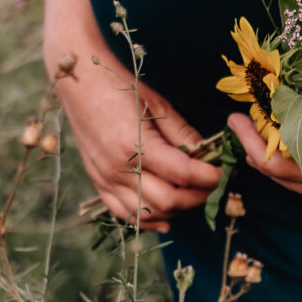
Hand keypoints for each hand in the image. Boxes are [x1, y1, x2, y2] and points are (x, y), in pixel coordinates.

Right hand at [52, 40, 220, 233]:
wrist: (79, 82)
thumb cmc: (119, 87)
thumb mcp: (157, 105)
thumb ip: (183, 133)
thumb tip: (207, 154)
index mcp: (134, 144)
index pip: (182, 173)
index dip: (208, 177)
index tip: (222, 172)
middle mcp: (118, 168)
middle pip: (168, 201)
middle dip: (197, 197)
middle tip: (211, 185)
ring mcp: (105, 179)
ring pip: (148, 213)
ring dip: (176, 210)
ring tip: (192, 195)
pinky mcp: (98, 183)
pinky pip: (124, 214)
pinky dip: (148, 220)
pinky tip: (166, 218)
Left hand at [226, 111, 301, 201]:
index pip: (291, 167)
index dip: (259, 144)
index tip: (238, 117)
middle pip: (288, 179)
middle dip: (257, 150)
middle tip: (236, 119)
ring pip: (300, 182)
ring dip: (274, 155)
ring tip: (255, 126)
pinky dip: (295, 158)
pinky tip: (287, 135)